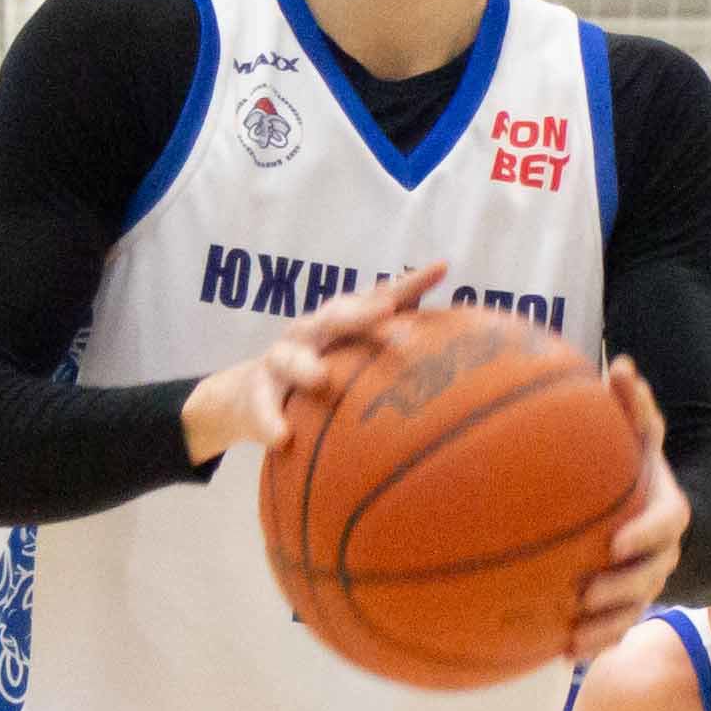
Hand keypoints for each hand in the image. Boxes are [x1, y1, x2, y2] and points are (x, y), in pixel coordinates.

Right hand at [182, 262, 436, 468]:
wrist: (250, 395)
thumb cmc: (319, 372)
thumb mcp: (353, 357)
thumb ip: (397, 347)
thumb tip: (460, 339)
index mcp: (340, 322)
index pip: (379, 298)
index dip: (410, 284)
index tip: (441, 271)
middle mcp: (311, 331)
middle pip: (335, 316)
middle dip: (360, 314)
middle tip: (386, 314)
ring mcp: (280, 359)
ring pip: (290, 357)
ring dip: (305, 366)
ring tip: (320, 380)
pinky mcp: (256, 393)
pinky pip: (261, 407)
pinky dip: (270, 421)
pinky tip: (282, 439)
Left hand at [569, 357, 690, 660]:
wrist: (641, 511)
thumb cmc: (632, 468)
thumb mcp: (638, 436)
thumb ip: (633, 407)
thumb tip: (620, 365)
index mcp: (666, 509)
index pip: (666, 524)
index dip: (645, 535)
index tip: (615, 541)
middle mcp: (661, 552)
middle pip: (651, 575)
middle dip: (623, 587)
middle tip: (588, 591)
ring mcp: (647, 583)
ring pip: (634, 611)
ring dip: (606, 625)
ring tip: (574, 632)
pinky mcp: (627, 607)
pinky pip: (616, 631)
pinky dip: (594, 644)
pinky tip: (561, 654)